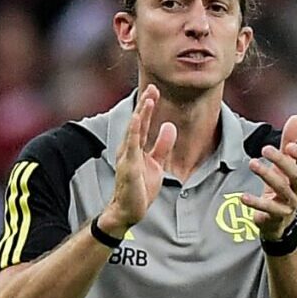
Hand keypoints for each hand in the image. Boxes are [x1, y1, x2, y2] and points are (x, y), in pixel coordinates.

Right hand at [103, 83, 177, 234]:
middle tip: (153, 88)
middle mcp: (129, 148)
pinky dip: (134, 131)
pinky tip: (138, 119)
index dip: (149, 107)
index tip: (155, 91)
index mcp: (136, 147)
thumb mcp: (157, 163)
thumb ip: (162, 145)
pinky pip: (132, 145)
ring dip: (142, 113)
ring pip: (135, 130)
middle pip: (138, 122)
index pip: (144, 123)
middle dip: (145, 105)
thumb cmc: (140, 187)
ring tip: (148, 99)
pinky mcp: (128, 165)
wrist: (130, 209)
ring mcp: (127, 156)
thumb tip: (169, 126)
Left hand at [245, 113, 296, 244]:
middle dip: (281, 161)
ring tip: (251, 163)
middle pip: (296, 176)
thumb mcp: (286, 163)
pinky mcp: (276, 217)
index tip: (289, 146)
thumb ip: (290, 142)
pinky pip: (268, 209)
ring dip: (267, 175)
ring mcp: (290, 205)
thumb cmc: (283, 184)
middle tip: (264, 149)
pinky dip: (256, 203)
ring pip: (282, 190)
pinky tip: (243, 197)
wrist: (277, 220)